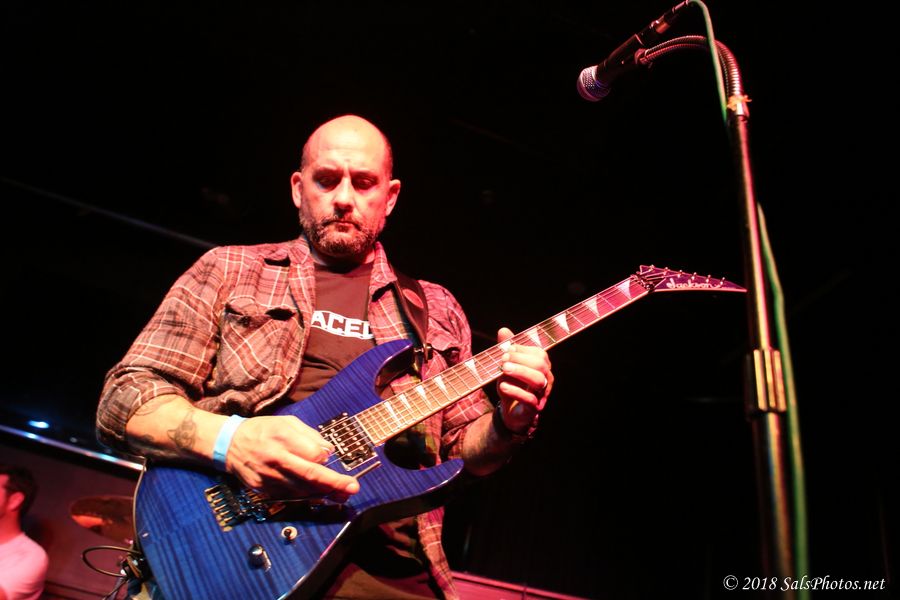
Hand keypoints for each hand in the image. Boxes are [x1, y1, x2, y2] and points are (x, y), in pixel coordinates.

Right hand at [225, 415, 359, 501]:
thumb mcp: (287, 422)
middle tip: (352, 487)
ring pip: (300, 489)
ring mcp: (267, 476)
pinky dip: (304, 496)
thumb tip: (329, 452)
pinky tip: (316, 494)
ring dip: (322, 493)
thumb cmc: (263, 430)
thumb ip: (310, 435)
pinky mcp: (261, 490)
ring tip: (339, 494)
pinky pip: (288, 496)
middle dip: (334, 483)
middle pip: (309, 474)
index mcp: (282, 437)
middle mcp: (275, 458)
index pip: (312, 454)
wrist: (230, 444)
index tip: (328, 457)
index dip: (324, 458)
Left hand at [496, 327, 552, 433]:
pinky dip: (515, 391)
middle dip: (520, 360)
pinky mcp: (534, 408)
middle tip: (503, 361)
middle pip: (540, 365)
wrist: (510, 409)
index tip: (504, 351)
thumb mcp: (507, 365)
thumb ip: (507, 348)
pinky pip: (530, 399)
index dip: (521, 350)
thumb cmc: (512, 383)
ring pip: (538, 380)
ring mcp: (542, 394)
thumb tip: (503, 330)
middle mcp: (546, 378)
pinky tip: (503, 386)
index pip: (539, 353)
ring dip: (520, 372)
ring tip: (503, 369)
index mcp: (542, 365)